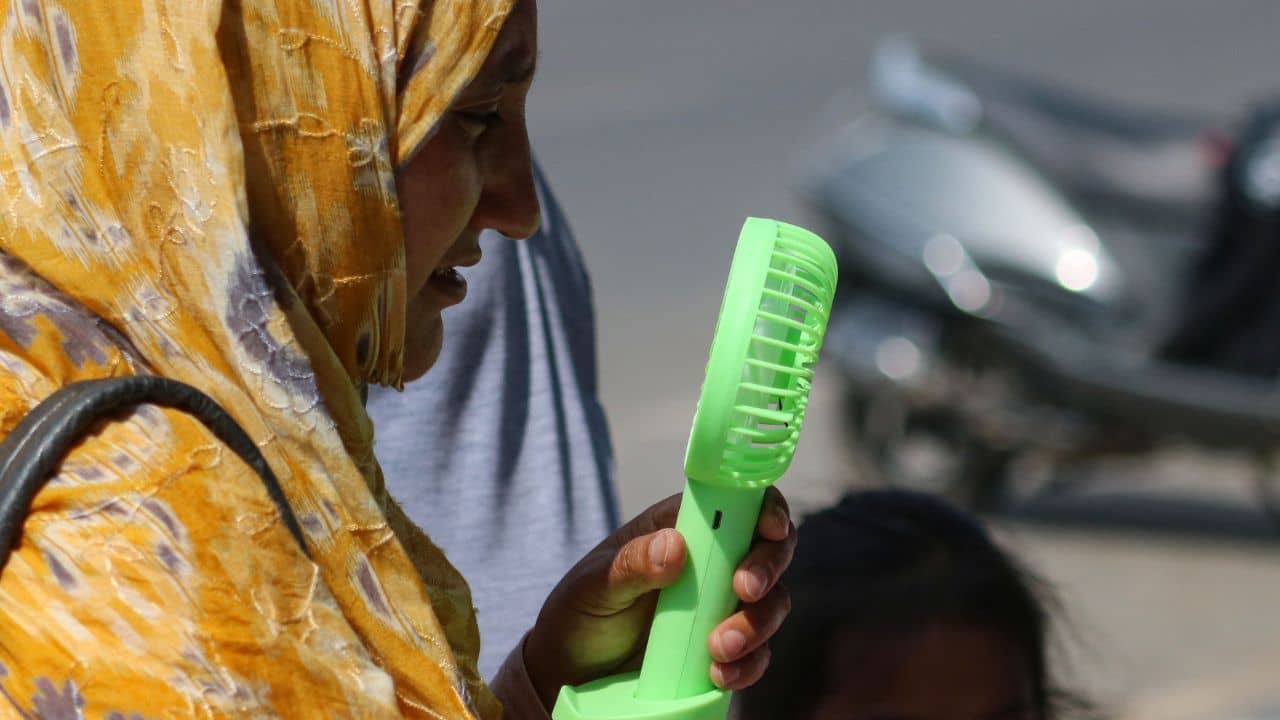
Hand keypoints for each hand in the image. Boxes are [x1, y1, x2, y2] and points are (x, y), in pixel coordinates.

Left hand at [523, 487, 796, 708]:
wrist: (573, 670)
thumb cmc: (581, 611)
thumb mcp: (594, 585)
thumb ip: (631, 565)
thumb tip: (674, 546)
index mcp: (683, 527)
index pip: (738, 502)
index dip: (766, 508)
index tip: (769, 529)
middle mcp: (711, 561)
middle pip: (769, 550)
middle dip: (767, 568)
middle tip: (744, 590)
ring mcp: (721, 604)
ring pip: (771, 602)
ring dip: (757, 623)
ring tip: (719, 649)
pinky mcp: (724, 646)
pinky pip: (757, 651)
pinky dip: (749, 663)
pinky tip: (721, 674)